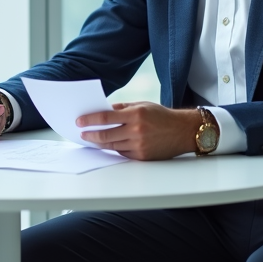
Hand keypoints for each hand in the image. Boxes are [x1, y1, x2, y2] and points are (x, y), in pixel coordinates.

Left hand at [77, 102, 201, 159]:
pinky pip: (122, 153)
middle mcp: (136, 131)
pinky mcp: (142, 156)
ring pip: (112, 146)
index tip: (79, 121)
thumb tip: (102, 111)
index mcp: (135, 114)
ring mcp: (139, 145)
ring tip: (92, 139)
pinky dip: (114, 149)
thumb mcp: (142, 105)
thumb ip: (122, 108)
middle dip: (91, 135)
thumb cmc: (161, 116)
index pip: (105, 118)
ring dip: (99, 143)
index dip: (90, 120)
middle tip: (82, 134)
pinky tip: (108, 145)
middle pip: (106, 135)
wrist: (183, 131)